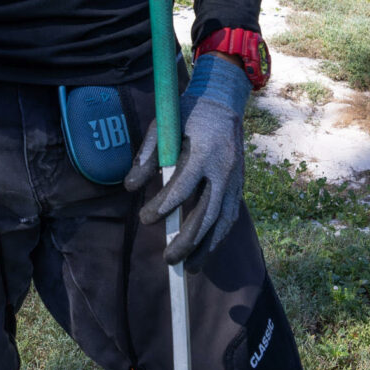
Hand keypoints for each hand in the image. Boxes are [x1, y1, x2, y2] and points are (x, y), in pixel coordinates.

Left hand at [127, 53, 248, 268]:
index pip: (183, 186)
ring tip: (190, 267)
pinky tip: (206, 251)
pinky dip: (218, 236)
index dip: (164, 206)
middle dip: (187, 240)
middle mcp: (223, 168)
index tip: (146, 219)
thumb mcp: (162, 126)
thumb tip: (129, 187)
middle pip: (207, 213)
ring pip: (223, 221)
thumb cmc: (187, 114)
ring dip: (207, 247)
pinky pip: (230, 216)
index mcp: (204, 151)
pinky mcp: (239, 185)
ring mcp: (235, 178)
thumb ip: (147, 156)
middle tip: (168, 258)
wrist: (224, 102)